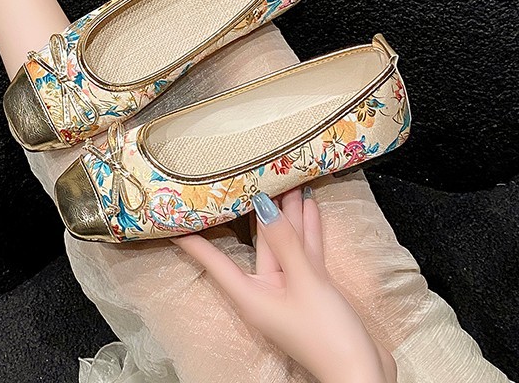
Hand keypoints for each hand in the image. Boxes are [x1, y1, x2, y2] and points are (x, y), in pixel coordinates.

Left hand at [173, 187, 397, 382]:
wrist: (364, 376)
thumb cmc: (327, 337)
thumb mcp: (305, 283)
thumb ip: (286, 243)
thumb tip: (263, 206)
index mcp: (252, 295)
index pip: (214, 261)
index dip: (194, 241)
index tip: (175, 220)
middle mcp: (267, 291)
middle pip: (258, 244)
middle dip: (259, 210)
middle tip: (251, 176)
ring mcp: (290, 290)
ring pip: (284, 244)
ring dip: (287, 215)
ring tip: (286, 181)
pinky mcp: (312, 290)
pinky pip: (305, 253)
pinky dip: (307, 231)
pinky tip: (309, 205)